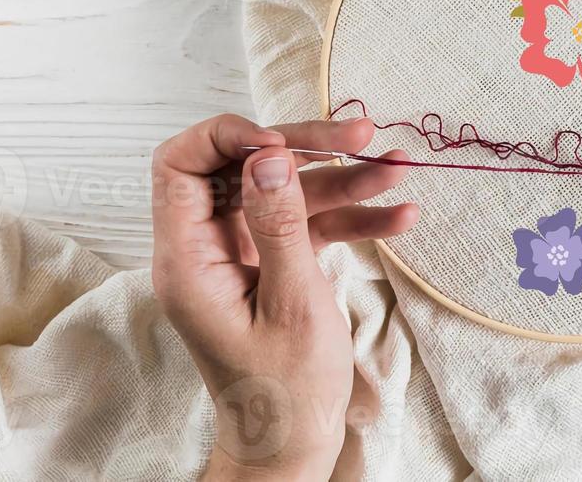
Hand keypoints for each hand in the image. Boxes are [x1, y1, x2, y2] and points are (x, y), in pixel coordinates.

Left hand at [150, 115, 417, 480]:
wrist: (294, 445)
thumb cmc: (284, 389)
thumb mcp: (290, 302)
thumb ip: (279, 224)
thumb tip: (269, 155)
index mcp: (187, 258)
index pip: (181, 164)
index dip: (228, 138)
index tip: (283, 142)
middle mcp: (208, 248)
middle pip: (247, 168)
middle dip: (307, 147)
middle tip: (365, 135)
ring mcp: (243, 255)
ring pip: (288, 193)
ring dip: (347, 181)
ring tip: (400, 169)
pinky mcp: (275, 264)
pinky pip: (310, 224)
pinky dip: (352, 217)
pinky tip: (399, 217)